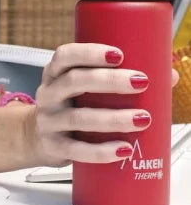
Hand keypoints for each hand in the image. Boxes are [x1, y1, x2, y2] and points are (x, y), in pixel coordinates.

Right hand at [31, 43, 166, 166]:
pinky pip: (76, 150)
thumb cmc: (70, 106)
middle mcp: (49, 93)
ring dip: (112, 118)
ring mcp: (48, 120)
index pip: (66, 56)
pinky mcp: (53, 146)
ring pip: (78, 117)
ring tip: (142, 118)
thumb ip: (118, 79)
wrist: (37, 137)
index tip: (119, 54)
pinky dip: (101, 151)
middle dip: (109, 80)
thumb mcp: (83, 88)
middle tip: (141, 82)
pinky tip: (123, 149)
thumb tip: (167, 75)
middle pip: (74, 81)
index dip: (90, 53)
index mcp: (55, 73)